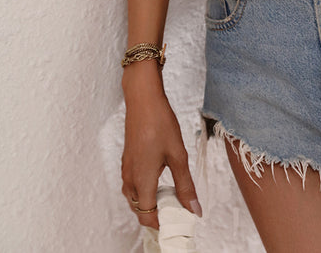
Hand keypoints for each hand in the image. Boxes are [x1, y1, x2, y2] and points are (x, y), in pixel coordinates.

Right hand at [121, 64, 201, 229]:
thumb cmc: (160, 122)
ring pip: (134, 197)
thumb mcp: (178, 155)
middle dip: (157, 215)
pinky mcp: (128, 160)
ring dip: (150, 202)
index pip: (147, 215)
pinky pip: (133, 185)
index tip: (178, 221)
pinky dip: (145, 190)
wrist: (143, 98)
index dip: (162, 223)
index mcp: (142, 180)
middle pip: (139, 209)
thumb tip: (194, 210)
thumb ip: (185, 186)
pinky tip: (160, 179)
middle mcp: (130, 178)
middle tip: (178, 210)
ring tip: (172, 196)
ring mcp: (126, 168)